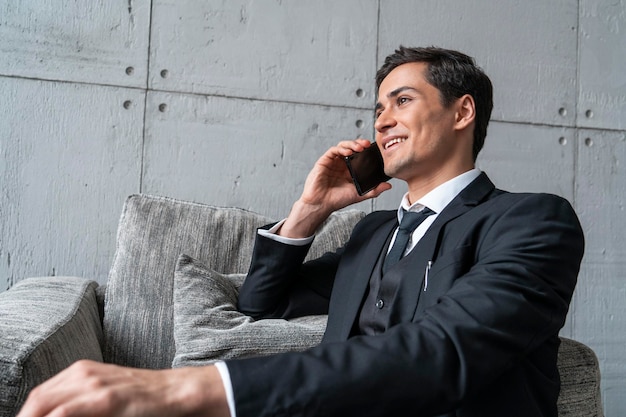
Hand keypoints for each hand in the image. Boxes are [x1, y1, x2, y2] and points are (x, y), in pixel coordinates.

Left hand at [17, 360, 229, 416]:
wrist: (175, 391)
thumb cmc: (142, 398)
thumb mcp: (105, 393)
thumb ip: (80, 402)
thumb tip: (56, 414)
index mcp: (80, 371)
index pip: (39, 396)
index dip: (27, 414)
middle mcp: (83, 373)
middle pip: (37, 400)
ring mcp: (95, 384)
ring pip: (45, 404)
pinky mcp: (107, 398)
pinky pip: (66, 412)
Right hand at [280, 139, 391, 237]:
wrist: (321, 204)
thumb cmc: (337, 200)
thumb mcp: (359, 194)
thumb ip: (374, 190)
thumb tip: (388, 185)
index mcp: (350, 170)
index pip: (359, 155)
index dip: (366, 150)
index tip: (374, 149)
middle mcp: (341, 164)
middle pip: (352, 147)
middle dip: (360, 143)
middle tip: (368, 144)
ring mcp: (333, 162)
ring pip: (343, 146)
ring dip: (352, 144)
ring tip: (360, 147)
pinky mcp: (324, 161)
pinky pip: (333, 150)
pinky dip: (341, 149)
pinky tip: (348, 152)